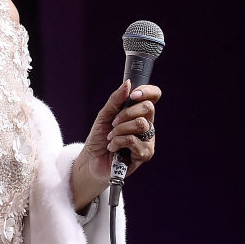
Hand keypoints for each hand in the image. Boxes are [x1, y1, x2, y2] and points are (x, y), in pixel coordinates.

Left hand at [71, 80, 161, 209]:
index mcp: (138, 113)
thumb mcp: (104, 115)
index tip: (133, 94)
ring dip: (120, 129)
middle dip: (126, 113)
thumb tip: (128, 84)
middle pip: (148, 108)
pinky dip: (118, 142)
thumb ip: (115, 101)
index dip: (147, 91)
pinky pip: (134, 140)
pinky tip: (113, 147)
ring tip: (111, 137)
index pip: (153, 97)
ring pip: (141, 124)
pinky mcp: (145, 154)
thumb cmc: (99, 137)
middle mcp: (147, 125)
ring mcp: (147, 139)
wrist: (91, 160)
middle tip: (113, 122)